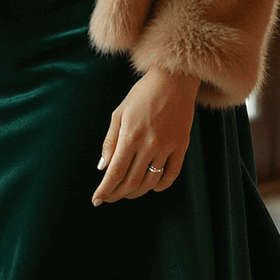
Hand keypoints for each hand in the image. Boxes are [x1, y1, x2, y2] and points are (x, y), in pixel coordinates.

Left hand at [92, 68, 197, 205]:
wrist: (173, 80)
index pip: (115, 173)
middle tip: (109, 197)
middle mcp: (149, 145)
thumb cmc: (142, 94)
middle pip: (131, 182)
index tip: (97, 200)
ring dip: (136, 192)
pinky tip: (152, 187)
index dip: (105, 190)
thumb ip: (110, 142)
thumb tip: (103, 167)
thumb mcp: (119, 114)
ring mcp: (167, 147)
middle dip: (117, 194)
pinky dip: (161, 185)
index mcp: (130, 136)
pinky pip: (172, 174)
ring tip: (127, 192)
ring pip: (150, 181)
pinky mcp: (182, 146)